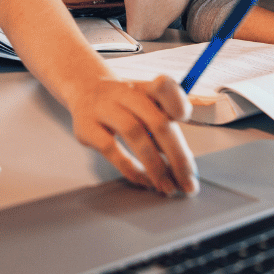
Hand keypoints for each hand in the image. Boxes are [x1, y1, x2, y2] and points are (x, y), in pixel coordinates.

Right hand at [64, 74, 197, 196]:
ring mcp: (103, 108)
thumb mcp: (145, 104)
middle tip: (188, 182)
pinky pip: (111, 149)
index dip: (177, 103)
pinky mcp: (86, 127)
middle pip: (157, 121)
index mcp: (144, 87)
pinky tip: (143, 180)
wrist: (85, 91)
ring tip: (167, 186)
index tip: (184, 120)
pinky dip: (130, 168)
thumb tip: (182, 164)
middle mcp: (124, 93)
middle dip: (177, 155)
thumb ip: (164, 126)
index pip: (164, 87)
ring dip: (155, 166)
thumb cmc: (125, 105)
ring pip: (134, 134)